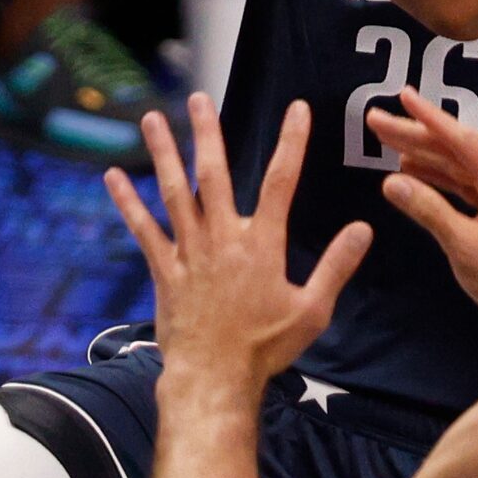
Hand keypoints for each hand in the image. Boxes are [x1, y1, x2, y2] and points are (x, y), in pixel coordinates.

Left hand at [106, 94, 372, 383]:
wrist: (214, 379)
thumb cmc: (265, 348)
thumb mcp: (312, 310)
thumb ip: (336, 266)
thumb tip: (363, 229)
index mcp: (262, 244)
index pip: (282, 181)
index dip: (292, 142)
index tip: (298, 109)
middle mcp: (222, 238)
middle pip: (214, 174)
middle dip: (207, 133)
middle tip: (199, 99)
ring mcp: (189, 252)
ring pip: (175, 192)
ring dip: (164, 154)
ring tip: (152, 119)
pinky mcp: (163, 270)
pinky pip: (143, 229)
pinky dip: (128, 202)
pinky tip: (113, 176)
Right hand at [369, 87, 477, 345]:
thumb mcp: (466, 248)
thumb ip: (429, 210)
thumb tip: (391, 182)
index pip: (461, 140)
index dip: (428, 117)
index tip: (401, 95)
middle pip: (458, 151)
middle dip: (416, 136)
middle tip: (377, 121)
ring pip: (462, 169)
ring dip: (427, 158)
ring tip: (389, 145)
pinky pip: (471, 188)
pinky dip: (443, 181)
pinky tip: (418, 176)